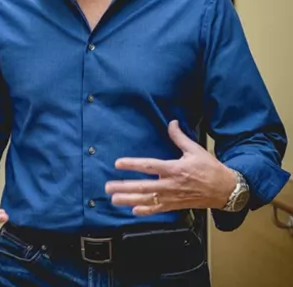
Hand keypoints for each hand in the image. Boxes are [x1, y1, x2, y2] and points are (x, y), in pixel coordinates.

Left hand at [105, 120, 235, 214]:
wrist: (226, 190)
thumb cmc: (210, 168)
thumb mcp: (195, 150)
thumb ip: (180, 137)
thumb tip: (172, 122)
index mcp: (174, 169)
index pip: (149, 166)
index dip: (132, 165)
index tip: (118, 163)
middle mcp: (171, 184)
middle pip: (143, 187)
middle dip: (124, 187)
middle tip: (108, 187)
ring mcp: (173, 197)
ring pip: (147, 200)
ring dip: (129, 200)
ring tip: (114, 200)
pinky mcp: (176, 205)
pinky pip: (159, 210)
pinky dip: (146, 211)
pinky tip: (133, 210)